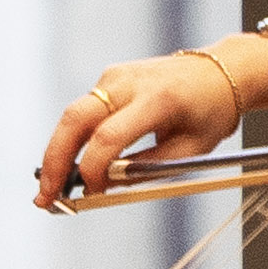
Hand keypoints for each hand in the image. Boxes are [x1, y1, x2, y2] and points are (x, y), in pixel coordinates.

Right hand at [36, 44, 266, 208]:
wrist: (223, 72)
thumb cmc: (211, 114)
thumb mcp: (190, 149)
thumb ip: (146, 168)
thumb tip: (103, 186)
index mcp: (158, 99)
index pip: (109, 136)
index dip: (93, 169)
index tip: (91, 194)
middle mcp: (129, 82)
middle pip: (75, 120)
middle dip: (55, 160)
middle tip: (44, 196)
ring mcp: (115, 76)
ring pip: (72, 116)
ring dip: (57, 152)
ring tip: (50, 188)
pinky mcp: (108, 78)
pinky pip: (83, 111)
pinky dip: (73, 139)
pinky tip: (71, 164)